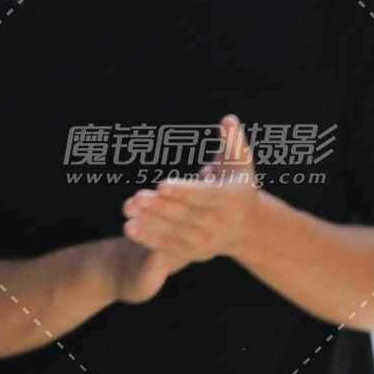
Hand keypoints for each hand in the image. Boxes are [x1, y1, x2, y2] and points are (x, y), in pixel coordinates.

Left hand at [120, 111, 262, 272]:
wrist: (245, 226)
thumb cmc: (236, 184)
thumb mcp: (240, 162)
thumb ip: (233, 141)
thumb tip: (228, 120)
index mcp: (231, 200)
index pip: (204, 196)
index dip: (183, 191)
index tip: (162, 184)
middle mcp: (221, 224)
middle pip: (187, 215)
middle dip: (160, 207)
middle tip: (136, 196)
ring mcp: (208, 241)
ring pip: (175, 232)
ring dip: (150, 222)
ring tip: (128, 210)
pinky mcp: (195, 252)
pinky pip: (170, 246)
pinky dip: (149, 238)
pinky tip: (130, 227)